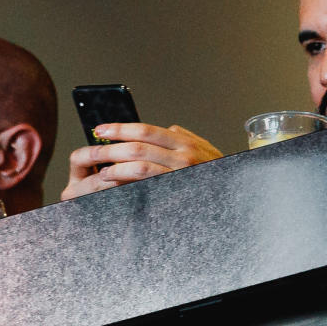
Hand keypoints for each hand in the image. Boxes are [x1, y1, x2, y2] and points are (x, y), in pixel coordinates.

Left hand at [60, 122, 222, 199]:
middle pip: (138, 146)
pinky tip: (113, 181)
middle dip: (111, 147)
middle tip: (92, 147)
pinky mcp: (174, 190)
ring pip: (139, 164)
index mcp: (185, 142)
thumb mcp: (204, 150)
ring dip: (114, 165)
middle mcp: (183, 155)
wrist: (234, 197)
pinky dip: (125, 180)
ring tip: (100, 167)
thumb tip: (167, 129)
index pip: (146, 130)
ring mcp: (179, 173)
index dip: (120, 129)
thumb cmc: (217, 174)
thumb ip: (184, 138)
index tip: (102, 130)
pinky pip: (145, 183)